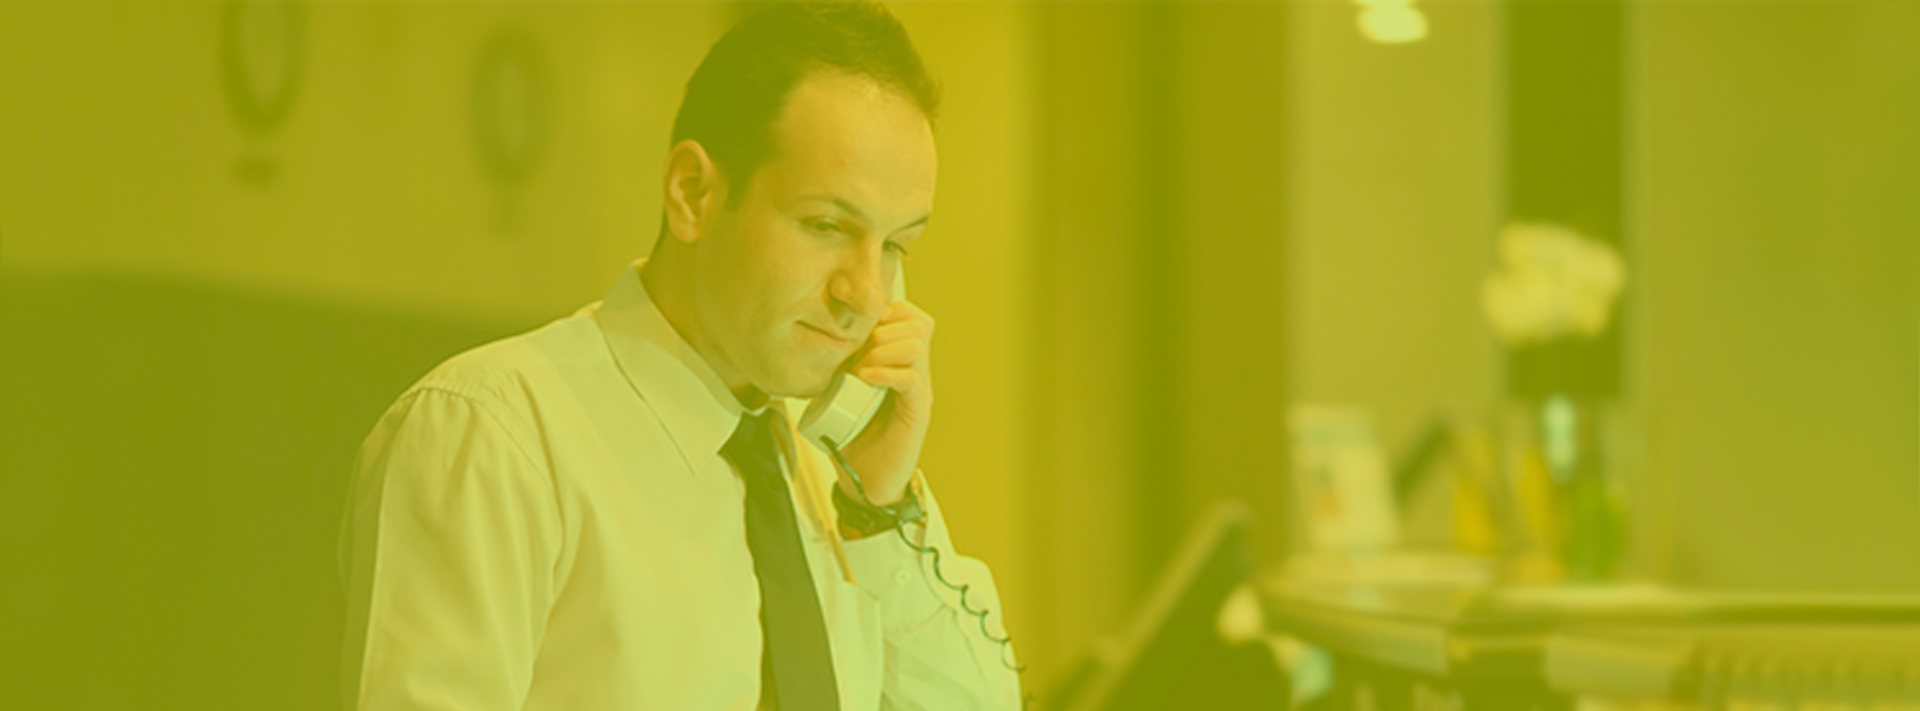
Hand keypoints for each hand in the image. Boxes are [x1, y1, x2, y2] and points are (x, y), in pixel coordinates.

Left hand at [837, 300, 933, 506]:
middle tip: (855, 355)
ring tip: (857, 370)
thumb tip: (809, 339)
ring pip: (916, 346)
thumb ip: (837, 367)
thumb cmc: (852, 437)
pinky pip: (911, 380)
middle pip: (917, 325)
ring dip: (881, 350)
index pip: (912, 317)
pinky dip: (885, 373)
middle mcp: (917, 373)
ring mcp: (919, 391)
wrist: (865, 482)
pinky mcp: (917, 412)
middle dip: (881, 331)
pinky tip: (863, 379)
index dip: (889, 312)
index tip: (859, 330)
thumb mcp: (839, 393)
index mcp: (902, 362)